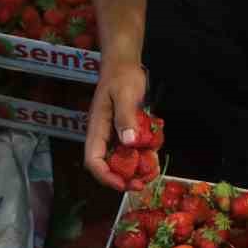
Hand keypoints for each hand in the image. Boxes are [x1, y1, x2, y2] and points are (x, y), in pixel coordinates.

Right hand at [85, 60, 148, 190]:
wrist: (125, 63)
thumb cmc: (121, 76)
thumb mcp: (125, 94)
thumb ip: (126, 118)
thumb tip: (129, 143)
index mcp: (97, 128)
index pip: (93, 160)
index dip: (106, 176)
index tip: (123, 184)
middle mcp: (104, 135)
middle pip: (108, 165)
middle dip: (123, 178)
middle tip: (141, 184)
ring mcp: (115, 134)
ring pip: (122, 160)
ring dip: (135, 170)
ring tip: (151, 173)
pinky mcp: (126, 131)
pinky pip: (133, 150)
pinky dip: (143, 156)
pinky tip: (155, 156)